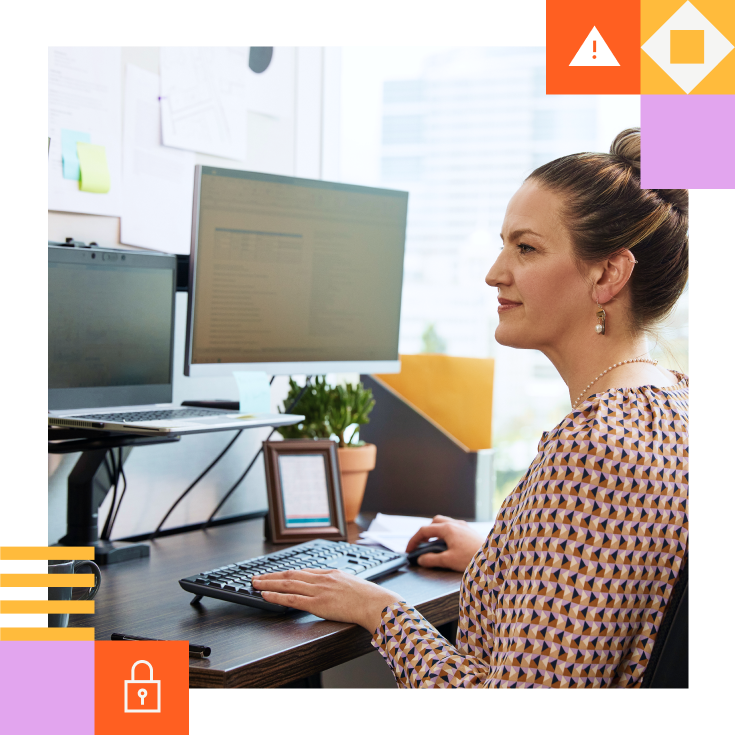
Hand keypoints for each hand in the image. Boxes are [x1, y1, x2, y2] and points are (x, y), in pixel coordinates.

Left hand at [252, 568, 402, 632]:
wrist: (376, 603)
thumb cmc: (369, 598)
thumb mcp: (352, 584)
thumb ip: (339, 584)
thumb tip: (333, 589)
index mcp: (330, 573)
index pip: (302, 571)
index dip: (286, 572)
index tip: (275, 573)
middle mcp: (322, 578)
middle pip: (290, 574)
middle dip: (271, 575)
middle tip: (256, 576)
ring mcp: (318, 590)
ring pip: (287, 583)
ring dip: (268, 583)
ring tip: (255, 583)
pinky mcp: (317, 603)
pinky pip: (291, 598)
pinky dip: (276, 595)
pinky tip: (265, 595)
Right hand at [406, 515, 483, 571]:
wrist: (494, 558)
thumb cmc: (473, 558)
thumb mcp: (448, 561)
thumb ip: (432, 560)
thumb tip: (421, 559)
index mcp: (447, 529)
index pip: (424, 530)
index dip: (414, 540)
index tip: (410, 550)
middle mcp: (455, 524)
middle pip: (434, 522)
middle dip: (425, 532)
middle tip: (421, 544)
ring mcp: (464, 527)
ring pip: (445, 523)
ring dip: (436, 532)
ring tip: (434, 545)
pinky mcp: (470, 532)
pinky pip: (454, 528)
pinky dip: (446, 534)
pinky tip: (449, 545)